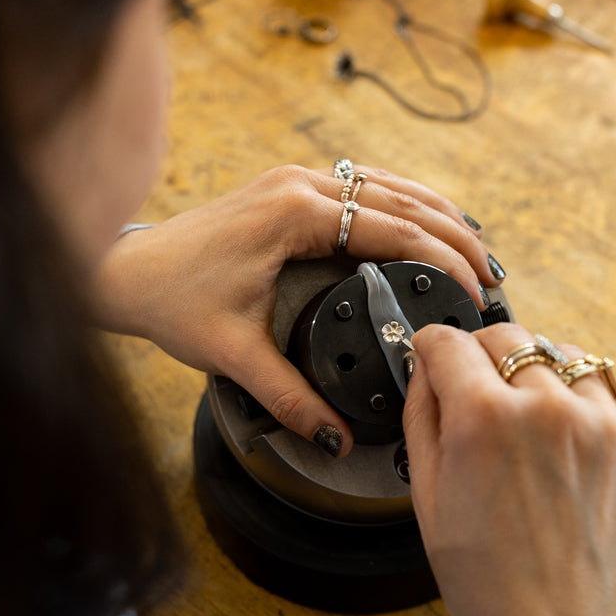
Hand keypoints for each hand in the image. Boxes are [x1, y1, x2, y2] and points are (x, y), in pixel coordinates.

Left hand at [92, 165, 496, 455]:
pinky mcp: (287, 188)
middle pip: (402, 200)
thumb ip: (290, 396)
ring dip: (436, 215)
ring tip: (476, 252)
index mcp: (292, 214)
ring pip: (387, 185)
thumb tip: (334, 435)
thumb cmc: (171, 303)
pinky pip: (362, 186)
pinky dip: (402, 205)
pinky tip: (427, 226)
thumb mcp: (234, 355)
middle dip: (454, 238)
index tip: (473, 291)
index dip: (442, 260)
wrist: (124, 273)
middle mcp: (298, 184)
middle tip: (491, 278)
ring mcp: (293, 179)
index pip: (392, 229)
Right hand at [401, 324, 615, 615]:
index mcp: (485, 419)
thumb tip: (426, 366)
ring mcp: (608, 426)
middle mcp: (551, 409)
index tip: (436, 361)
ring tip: (534, 434)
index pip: (450, 341)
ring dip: (543, 381)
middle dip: (487, 361)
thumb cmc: (488, 581)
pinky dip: (588, 415)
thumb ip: (422, 415)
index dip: (434, 352)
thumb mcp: (426, 496)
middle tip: (483, 401)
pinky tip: (571, 460)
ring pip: (566, 358)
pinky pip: (611, 399)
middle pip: (510, 338)